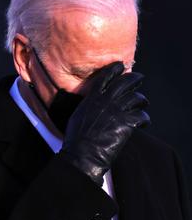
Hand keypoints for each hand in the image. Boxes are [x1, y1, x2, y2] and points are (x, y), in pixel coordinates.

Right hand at [59, 62, 150, 184]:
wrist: (82, 154)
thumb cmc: (76, 139)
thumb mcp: (77, 116)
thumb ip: (88, 106)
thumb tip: (92, 103)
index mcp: (92, 99)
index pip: (105, 78)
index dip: (114, 70)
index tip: (120, 65)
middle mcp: (106, 102)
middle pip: (125, 83)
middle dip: (135, 78)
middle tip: (139, 77)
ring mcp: (117, 112)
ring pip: (137, 98)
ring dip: (142, 101)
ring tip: (143, 104)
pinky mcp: (127, 124)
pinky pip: (142, 117)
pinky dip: (144, 119)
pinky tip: (143, 123)